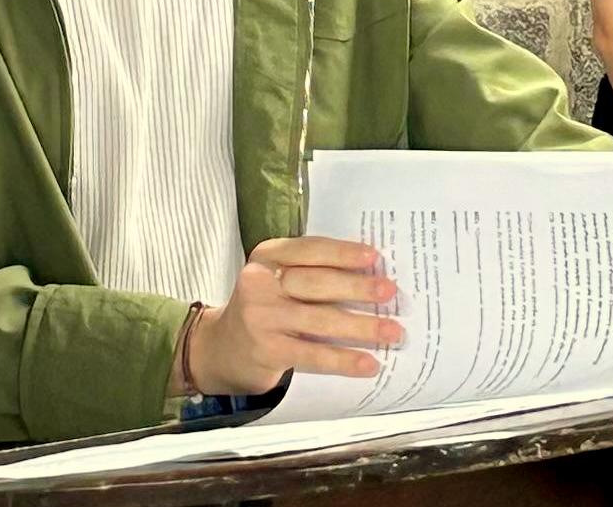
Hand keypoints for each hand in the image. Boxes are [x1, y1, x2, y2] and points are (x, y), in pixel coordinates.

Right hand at [182, 238, 402, 397]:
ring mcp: (262, 319)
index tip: (374, 256)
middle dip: (357, 287)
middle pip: (316, 283)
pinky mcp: (267, 352)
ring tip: (393, 331)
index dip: (343, 253)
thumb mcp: (276, 279)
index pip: (309, 250)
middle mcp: (260, 283)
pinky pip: (313, 355)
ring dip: (361, 326)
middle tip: (390, 291)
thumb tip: (369, 274)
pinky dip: (343, 359)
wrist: (220, 349)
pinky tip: (368, 363)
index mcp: (266, 257)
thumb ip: (309, 272)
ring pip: (320, 320)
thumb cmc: (263, 309)